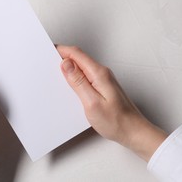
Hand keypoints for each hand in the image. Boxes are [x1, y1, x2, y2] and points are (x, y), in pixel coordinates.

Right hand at [57, 45, 166, 161]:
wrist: (133, 132)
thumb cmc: (116, 121)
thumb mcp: (92, 102)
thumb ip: (78, 82)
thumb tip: (66, 64)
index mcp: (98, 73)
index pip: (76, 54)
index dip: (61, 50)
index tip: (48, 51)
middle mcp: (102, 73)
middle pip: (79, 58)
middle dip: (63, 58)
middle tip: (48, 63)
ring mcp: (103, 79)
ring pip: (82, 67)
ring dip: (68, 68)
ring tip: (55, 74)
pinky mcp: (103, 87)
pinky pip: (86, 76)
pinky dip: (75, 77)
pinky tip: (69, 85)